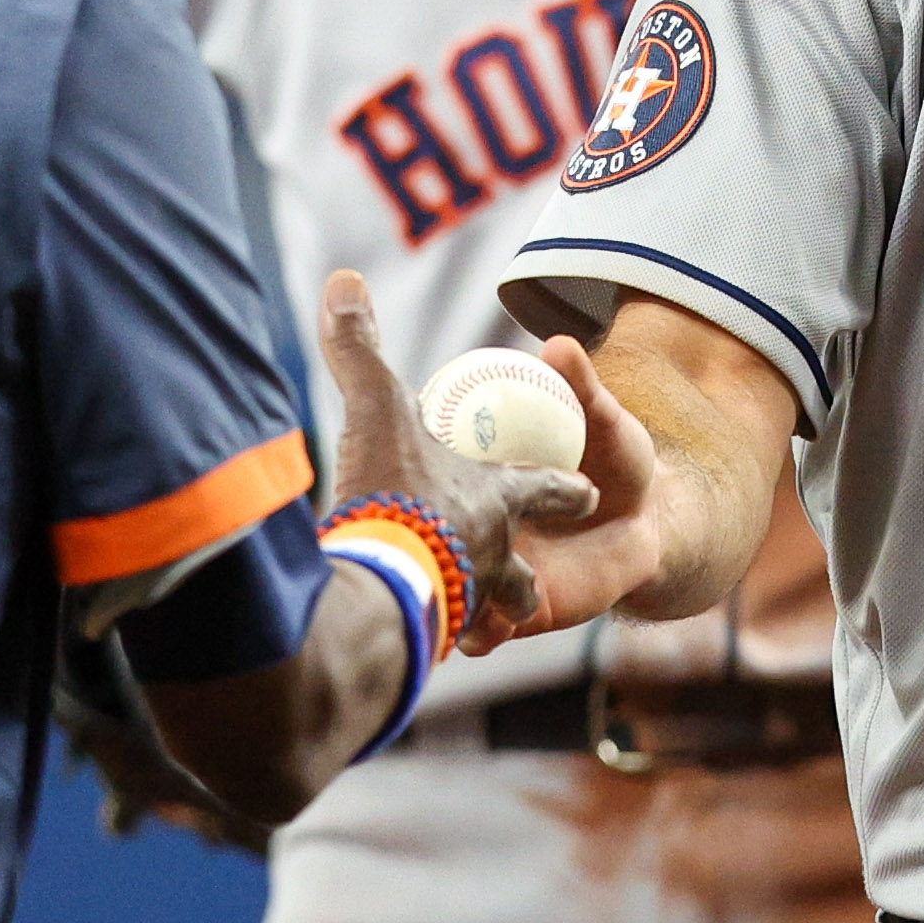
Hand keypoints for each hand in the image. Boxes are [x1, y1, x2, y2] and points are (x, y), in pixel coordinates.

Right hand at [307, 275, 609, 655]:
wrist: (388, 582)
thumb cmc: (397, 490)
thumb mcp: (381, 407)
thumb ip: (362, 350)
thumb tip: (343, 278)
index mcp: (498, 501)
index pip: (542, 488)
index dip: (560, 487)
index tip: (580, 489)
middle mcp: (495, 558)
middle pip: (518, 569)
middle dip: (521, 574)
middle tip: (519, 578)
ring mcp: (470, 607)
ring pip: (488, 612)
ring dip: (481, 612)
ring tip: (465, 619)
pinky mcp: (435, 644)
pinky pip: (442, 642)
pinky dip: (435, 640)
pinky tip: (417, 640)